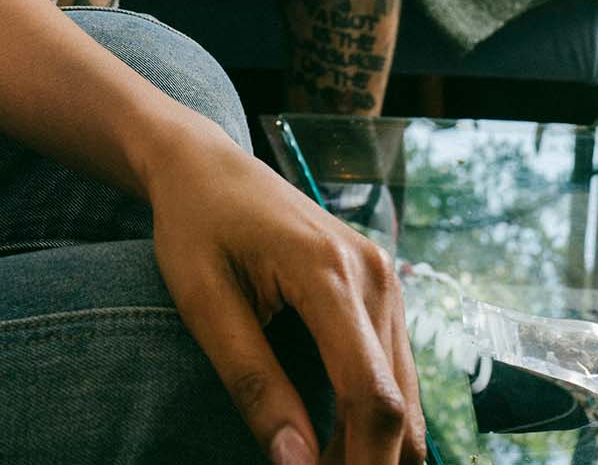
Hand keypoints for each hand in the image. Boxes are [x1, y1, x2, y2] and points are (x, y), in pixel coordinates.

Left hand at [147, 125, 423, 463]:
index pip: (370, 395)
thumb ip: (252, 382)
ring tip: (319, 463)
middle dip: (368, 461)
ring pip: (405, 396)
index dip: (361, 463)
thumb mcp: (202, 301)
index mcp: (327, 271)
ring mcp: (384, 278)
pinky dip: (372, 416)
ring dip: (373, 445)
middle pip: (398, 405)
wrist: (204, 162)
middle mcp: (372, 274)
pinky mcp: (381, 287)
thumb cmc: (193, 222)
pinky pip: (394, 372)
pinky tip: (332, 438)